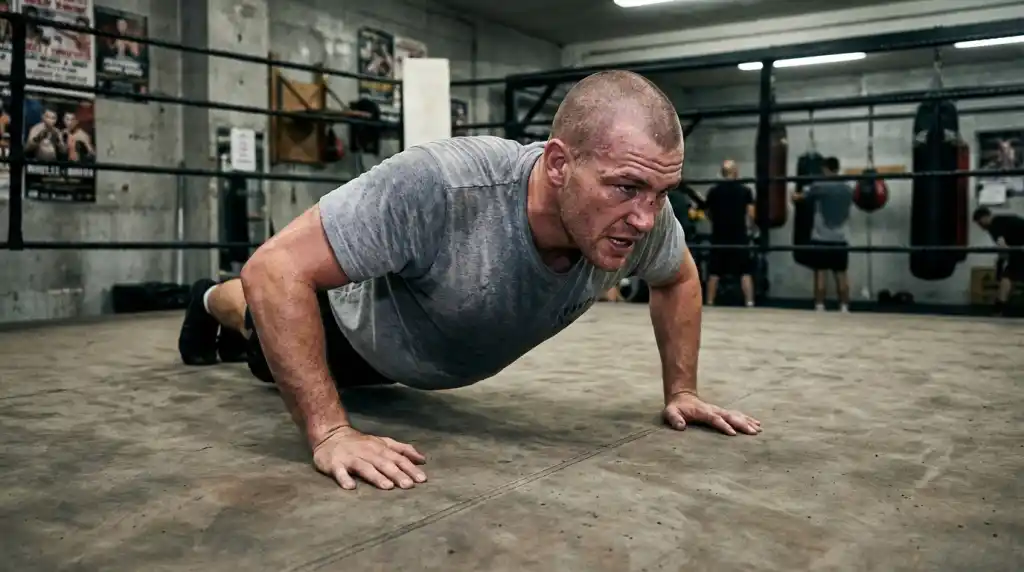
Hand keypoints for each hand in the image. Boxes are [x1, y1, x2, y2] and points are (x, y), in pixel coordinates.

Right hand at [312, 426, 426, 489]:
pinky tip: (350, 487)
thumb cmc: (361, 443)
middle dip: (397, 474)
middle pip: (384, 463)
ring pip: (365, 467)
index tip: (422, 479)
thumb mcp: (383, 442)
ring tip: (388, 487)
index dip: (410, 468)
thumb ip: (402, 450)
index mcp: (380, 448)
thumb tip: (422, 459)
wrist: (331, 435)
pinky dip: (344, 478)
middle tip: (408, 485)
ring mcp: (351, 457)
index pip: (398, 458)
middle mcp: (367, 452)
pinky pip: (339, 472)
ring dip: (376, 477)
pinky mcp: (334, 464)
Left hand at [662, 392, 760, 435]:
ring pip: (736, 415)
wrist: (682, 397)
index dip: (724, 426)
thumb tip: (680, 426)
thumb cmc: (676, 408)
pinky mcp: (723, 412)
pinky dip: (747, 419)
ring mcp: (719, 410)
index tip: (733, 433)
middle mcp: (714, 410)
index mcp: (703, 412)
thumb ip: (674, 419)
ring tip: (759, 429)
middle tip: (753, 432)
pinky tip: (757, 424)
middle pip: (730, 417)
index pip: (715, 419)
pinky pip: (737, 415)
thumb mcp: (670, 413)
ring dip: (747, 422)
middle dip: (742, 424)